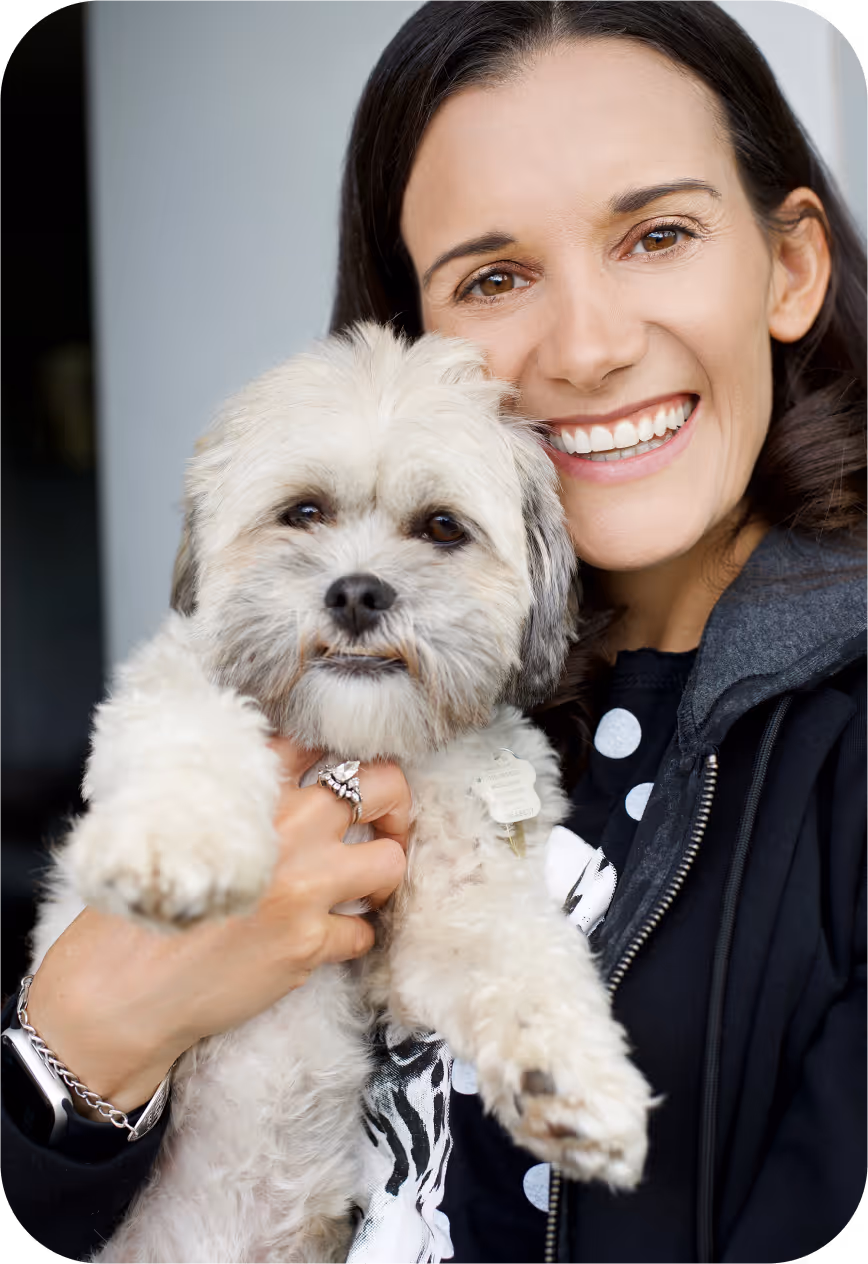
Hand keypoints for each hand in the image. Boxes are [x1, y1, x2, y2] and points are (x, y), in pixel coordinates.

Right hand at [26, 740, 408, 1113]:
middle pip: (380, 784)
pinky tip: (328, 940)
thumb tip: (271, 788)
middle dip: (394, 802)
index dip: (335, 758)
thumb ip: (229, 802)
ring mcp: (303, 887)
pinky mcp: (309, 944)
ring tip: (365, 889)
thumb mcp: (173, 828)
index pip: (313, 744)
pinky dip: (353, 939)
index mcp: (248, 793)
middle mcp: (285, 829)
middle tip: (384, 823)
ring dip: (383, 875)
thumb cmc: (134, 914)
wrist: (120, 992)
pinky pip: (364, 933)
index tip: (339, 777)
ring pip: (390, 861)